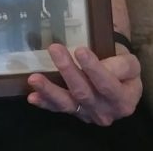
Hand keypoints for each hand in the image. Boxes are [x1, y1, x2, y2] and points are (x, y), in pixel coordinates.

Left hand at [27, 44, 141, 125]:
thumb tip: (101, 64)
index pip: (107, 85)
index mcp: (122, 100)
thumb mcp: (130, 64)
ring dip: (49, 90)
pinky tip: (32, 97)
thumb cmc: (122, 68)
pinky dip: (44, 102)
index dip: (94, 69)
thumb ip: (120, 65)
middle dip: (67, 70)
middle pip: (83, 93)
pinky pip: (56, 108)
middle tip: (55, 49)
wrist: (118, 81)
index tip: (80, 50)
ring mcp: (86, 114)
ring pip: (66, 103)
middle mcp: (104, 111)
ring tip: (34, 78)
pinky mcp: (72, 112)